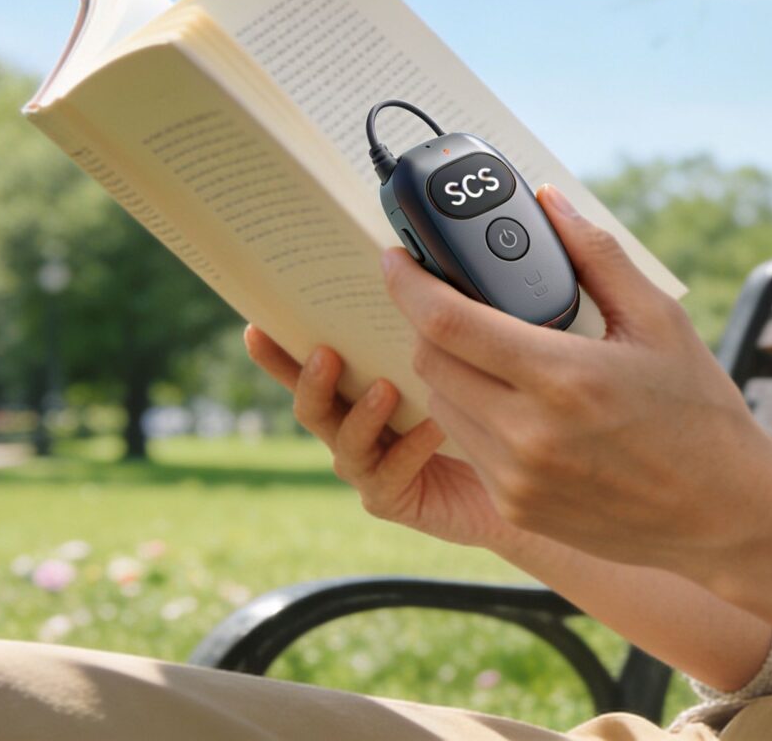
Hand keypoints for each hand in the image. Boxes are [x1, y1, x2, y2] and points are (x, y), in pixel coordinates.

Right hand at [243, 325, 514, 551]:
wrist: (515, 474)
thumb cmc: (483, 408)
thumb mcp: (454, 362)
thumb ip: (425, 332)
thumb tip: (411, 273)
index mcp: (358, 390)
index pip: (310, 366)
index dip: (278, 352)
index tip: (256, 327)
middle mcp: (353, 429)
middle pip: (314, 406)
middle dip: (311, 379)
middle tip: (326, 353)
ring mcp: (368, 467)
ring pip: (345, 443)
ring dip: (361, 415)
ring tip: (384, 389)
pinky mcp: (392, 498)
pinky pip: (390, 473)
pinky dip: (410, 448)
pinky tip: (434, 427)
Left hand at [379, 183, 771, 581]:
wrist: (724, 512)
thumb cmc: (699, 410)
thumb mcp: (659, 320)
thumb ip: (597, 256)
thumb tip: (549, 202)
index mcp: (563, 378)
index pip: (448, 324)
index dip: (408, 284)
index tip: (394, 258)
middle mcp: (528, 434)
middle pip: (429, 363)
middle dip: (428, 324)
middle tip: (452, 299)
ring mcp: (517, 478)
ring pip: (440, 406)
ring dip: (447, 370)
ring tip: (487, 350)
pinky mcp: (516, 508)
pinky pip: (467, 447)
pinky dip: (474, 415)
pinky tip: (514, 402)